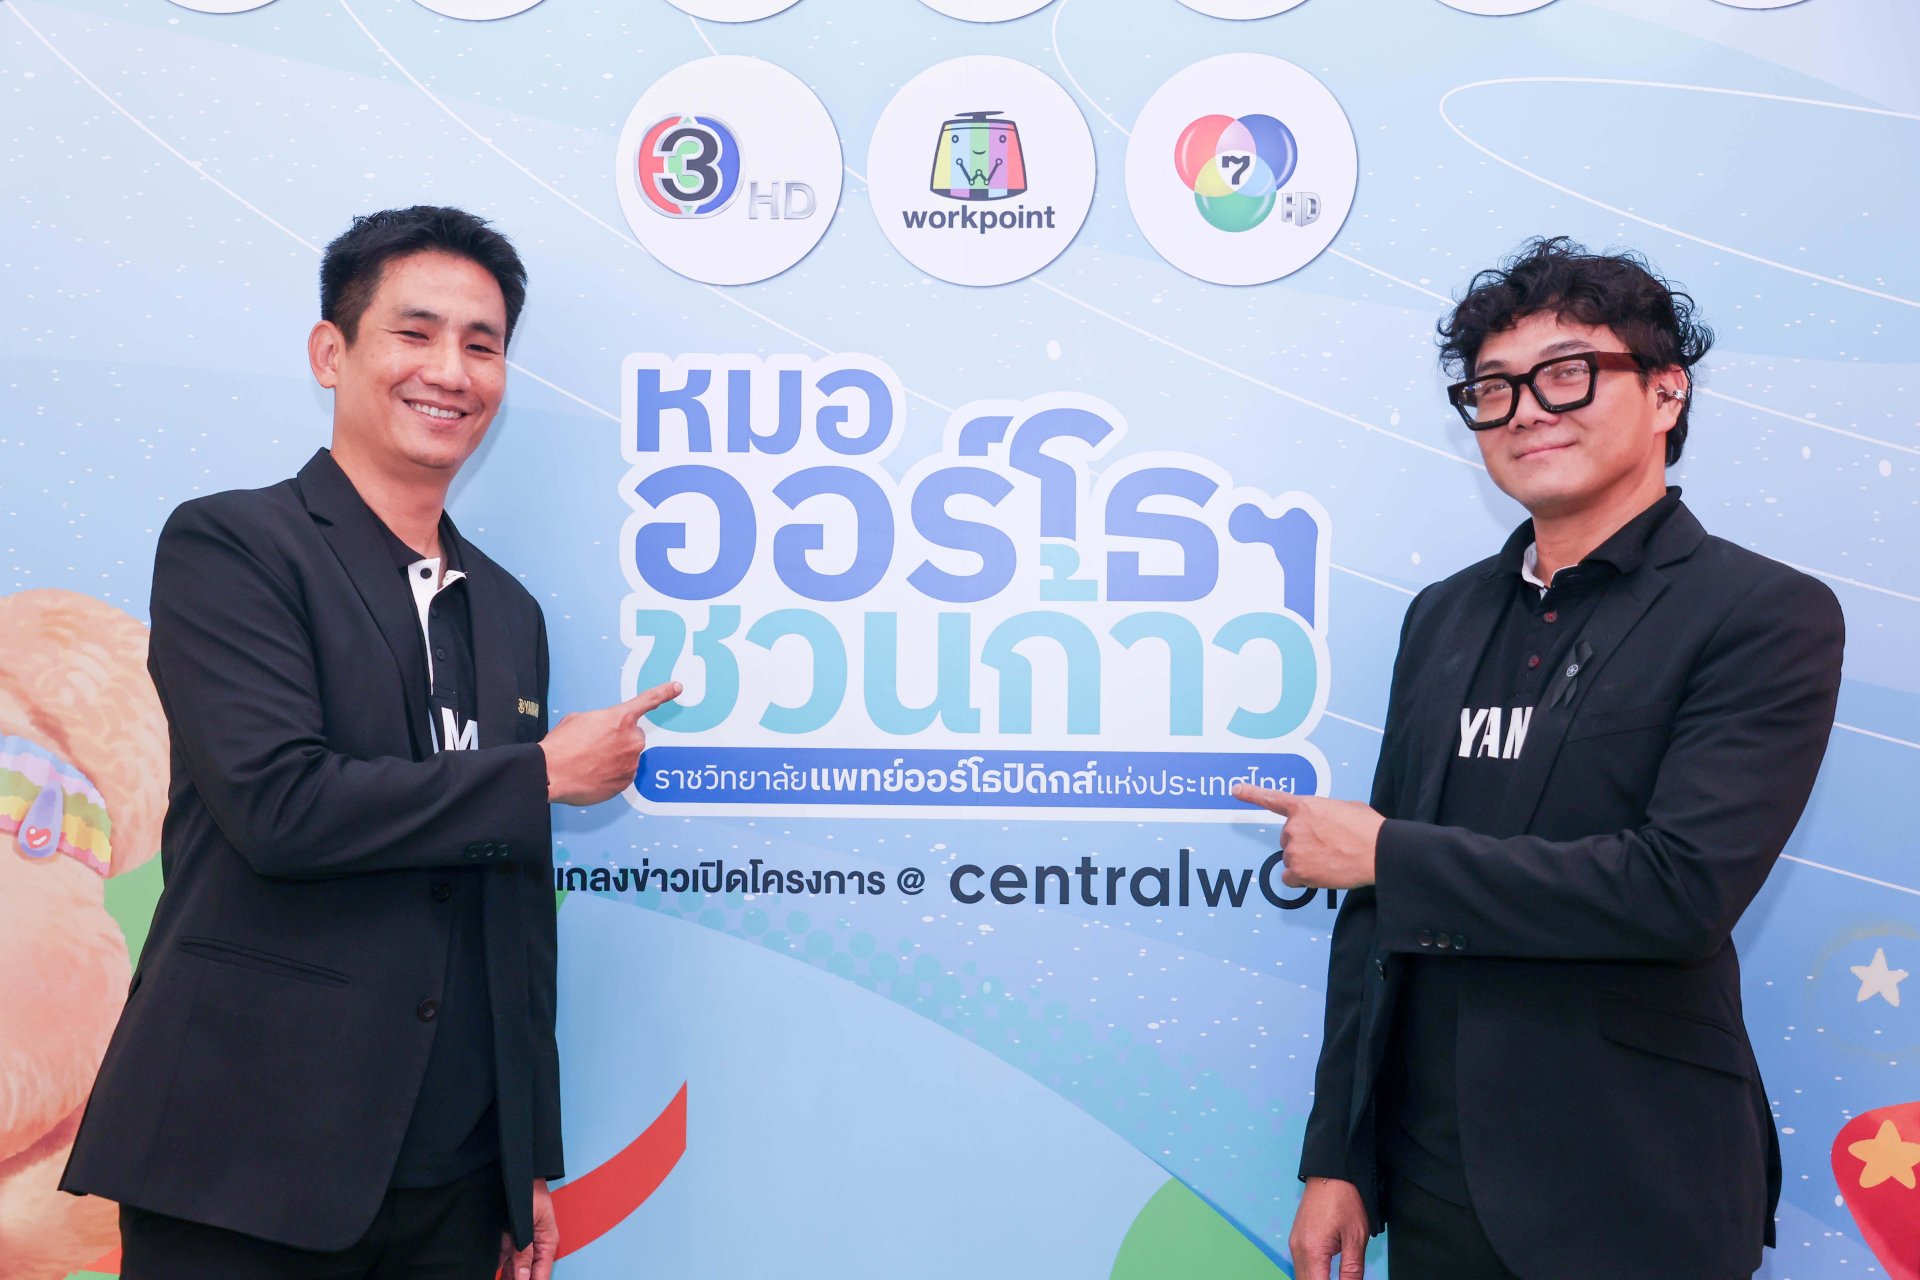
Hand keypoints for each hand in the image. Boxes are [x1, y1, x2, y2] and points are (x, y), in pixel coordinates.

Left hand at [497, 1179, 559, 1279]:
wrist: (519, 1172)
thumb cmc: (530, 1191)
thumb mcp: (528, 1223)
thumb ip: (525, 1251)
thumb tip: (524, 1278)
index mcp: (546, 1243)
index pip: (541, 1275)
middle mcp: (534, 1246)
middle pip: (526, 1274)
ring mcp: (520, 1242)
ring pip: (513, 1268)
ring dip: (507, 1276)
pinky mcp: (508, 1237)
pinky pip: (503, 1257)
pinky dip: (498, 1266)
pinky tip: (491, 1271)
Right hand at [541, 682, 679, 805]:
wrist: (551, 774)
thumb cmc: (561, 747)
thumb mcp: (578, 720)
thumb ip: (600, 721)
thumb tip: (603, 731)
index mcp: (620, 718)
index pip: (648, 701)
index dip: (665, 692)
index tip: (677, 687)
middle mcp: (631, 739)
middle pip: (633, 736)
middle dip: (618, 739)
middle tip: (595, 746)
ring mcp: (631, 762)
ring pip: (628, 756)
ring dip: (614, 757)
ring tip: (589, 761)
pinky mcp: (625, 782)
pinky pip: (623, 774)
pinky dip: (611, 774)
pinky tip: (592, 773)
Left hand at [1231, 786, 1383, 889]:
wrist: (1377, 850)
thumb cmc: (1367, 828)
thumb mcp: (1346, 808)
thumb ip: (1325, 812)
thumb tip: (1327, 823)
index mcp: (1304, 806)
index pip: (1271, 799)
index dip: (1251, 794)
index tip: (1235, 790)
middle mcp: (1293, 826)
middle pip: (1288, 838)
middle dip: (1304, 842)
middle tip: (1329, 846)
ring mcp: (1293, 849)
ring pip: (1291, 858)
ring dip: (1305, 861)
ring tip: (1330, 859)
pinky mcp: (1297, 871)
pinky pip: (1290, 878)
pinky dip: (1301, 878)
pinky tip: (1320, 874)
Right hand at [1289, 1177, 1369, 1279]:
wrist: (1330, 1174)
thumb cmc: (1344, 1199)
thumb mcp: (1355, 1238)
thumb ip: (1352, 1270)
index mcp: (1312, 1250)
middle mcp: (1298, 1249)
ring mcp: (1295, 1244)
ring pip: (1301, 1277)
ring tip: (1335, 1277)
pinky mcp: (1296, 1239)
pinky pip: (1301, 1266)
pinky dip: (1312, 1275)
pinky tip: (1325, 1275)